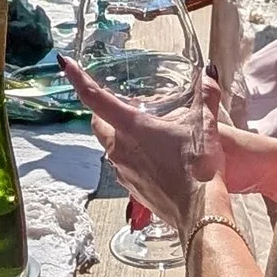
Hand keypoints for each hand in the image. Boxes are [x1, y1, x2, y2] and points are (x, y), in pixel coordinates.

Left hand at [59, 50, 222, 231]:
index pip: (95, 97)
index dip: (78, 77)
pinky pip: (124, 167)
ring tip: (143, 132)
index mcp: (132, 127)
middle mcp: (120, 149)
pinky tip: (154, 158)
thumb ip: (207, 94)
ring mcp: (124, 172)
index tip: (66, 63)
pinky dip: (132, 158)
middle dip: (102, 112)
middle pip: (98, 124)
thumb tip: (210, 71)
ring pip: (111, 147)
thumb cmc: (199, 168)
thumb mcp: (205, 124)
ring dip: (120, 137)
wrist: (200, 213)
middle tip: (118, 104)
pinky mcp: (132, 189)